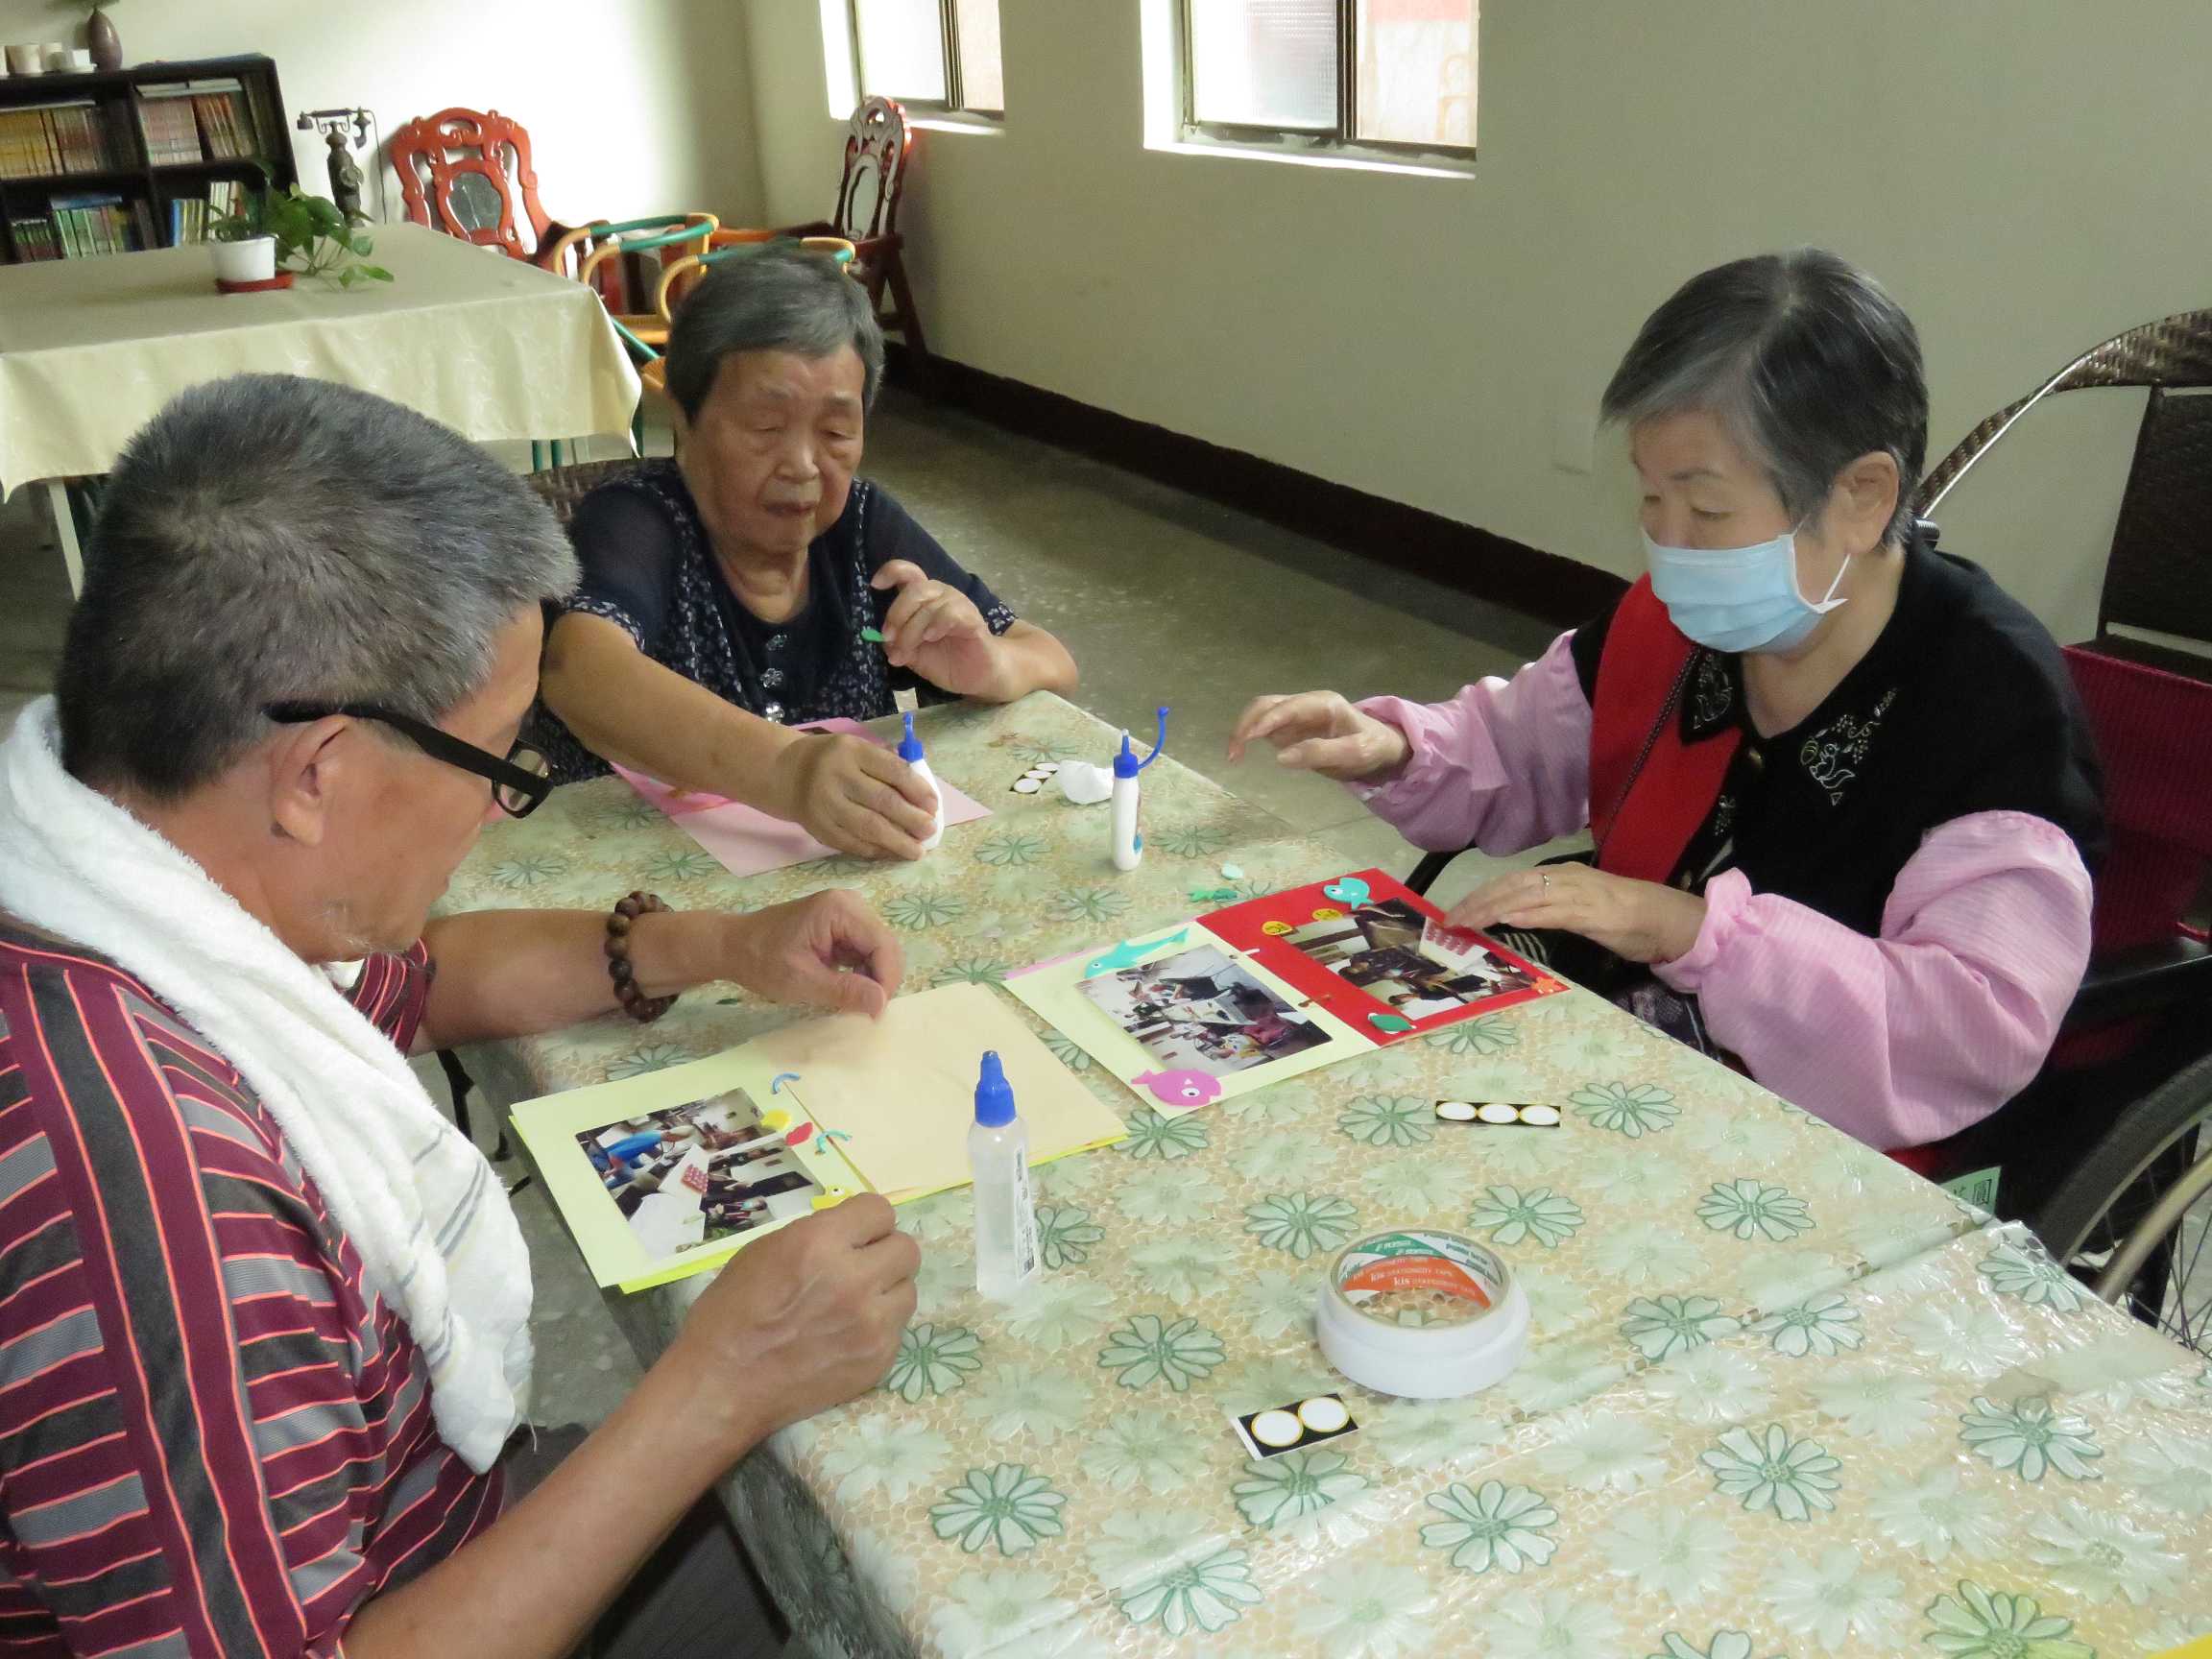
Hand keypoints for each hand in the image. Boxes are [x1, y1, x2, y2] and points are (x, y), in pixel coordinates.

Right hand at [669, 1196, 919, 1453]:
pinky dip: (878, 1328)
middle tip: (861, 1268)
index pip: (880, 1211)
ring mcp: (871, 1324)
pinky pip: (897, 1329)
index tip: (855, 1235)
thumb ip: (816, 1236)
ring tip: (855, 1305)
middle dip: (884, 1253)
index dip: (866, 1222)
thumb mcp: (764, 1252)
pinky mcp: (878, 1360)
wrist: (723, 1386)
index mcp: (820, 1243)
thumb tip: (850, 1232)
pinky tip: (846, 1337)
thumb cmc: (730, 1313)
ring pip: (908, 1290)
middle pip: (907, 1249)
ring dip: (886, 1291)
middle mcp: (854, 1279)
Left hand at [723, 889, 904, 1016]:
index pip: (882, 945)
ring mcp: (848, 912)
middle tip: (864, 1009)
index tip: (875, 1012)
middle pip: (886, 945)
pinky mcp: (844, 924)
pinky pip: (866, 950)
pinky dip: (862, 971)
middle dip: (880, 979)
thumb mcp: (801, 981)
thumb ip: (844, 991)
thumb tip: (881, 1004)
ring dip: (871, 977)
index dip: (886, 980)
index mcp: (840, 909)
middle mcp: (850, 903)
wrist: (733, 946)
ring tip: (850, 998)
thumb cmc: (761, 960)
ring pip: (879, 950)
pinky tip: (844, 985)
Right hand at [771, 732, 937, 860]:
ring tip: (917, 851)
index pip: (892, 770)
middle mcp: (837, 776)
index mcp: (852, 750)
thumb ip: (885, 766)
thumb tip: (923, 797)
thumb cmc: (835, 761)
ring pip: (868, 827)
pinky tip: (892, 854)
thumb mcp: (857, 750)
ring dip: (897, 842)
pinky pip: (852, 843)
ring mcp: (825, 804)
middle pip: (882, 800)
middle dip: (911, 819)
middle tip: (929, 831)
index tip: (933, 806)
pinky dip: (876, 851)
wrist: (787, 773)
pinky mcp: (818, 828)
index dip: (917, 790)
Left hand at [869, 560, 1004, 696]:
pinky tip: (931, 638)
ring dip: (911, 631)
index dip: (890, 572)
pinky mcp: (972, 619)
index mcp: (924, 598)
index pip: (908, 572)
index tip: (875, 585)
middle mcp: (940, 595)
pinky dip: (935, 625)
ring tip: (906, 652)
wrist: (976, 676)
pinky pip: (950, 613)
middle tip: (888, 638)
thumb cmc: (945, 660)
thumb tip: (882, 638)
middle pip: (914, 589)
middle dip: (896, 615)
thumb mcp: (913, 654)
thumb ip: (897, 643)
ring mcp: (958, 604)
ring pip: (929, 606)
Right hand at [1227, 691, 1410, 781]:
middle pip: (1267, 704)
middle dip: (1247, 724)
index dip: (1265, 721)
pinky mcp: (1292, 726)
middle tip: (1233, 753)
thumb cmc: (1371, 748)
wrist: (1382, 747)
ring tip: (1234, 756)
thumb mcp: (1353, 753)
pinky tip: (1244, 753)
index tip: (1247, 739)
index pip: (1287, 707)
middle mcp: (1306, 703)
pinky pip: (1267, 726)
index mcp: (1323, 704)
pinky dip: (1252, 736)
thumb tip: (1280, 757)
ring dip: (1245, 729)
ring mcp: (1297, 714)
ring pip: (1262, 712)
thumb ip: (1319, 753)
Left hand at [1446, 864, 1706, 964]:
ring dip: (1492, 908)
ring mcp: (1579, 893)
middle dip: (1476, 902)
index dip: (1480, 895)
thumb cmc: (1628, 917)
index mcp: (1561, 876)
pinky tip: (1507, 919)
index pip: (1511, 882)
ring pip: (1526, 895)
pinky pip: (1554, 911)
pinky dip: (1529, 913)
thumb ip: (1550, 910)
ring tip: (1466, 921)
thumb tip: (1516, 916)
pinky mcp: (1593, 912)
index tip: (1455, 912)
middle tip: (1448, 920)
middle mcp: (1566, 878)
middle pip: (1510, 885)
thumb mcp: (1580, 911)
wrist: (1669, 919)